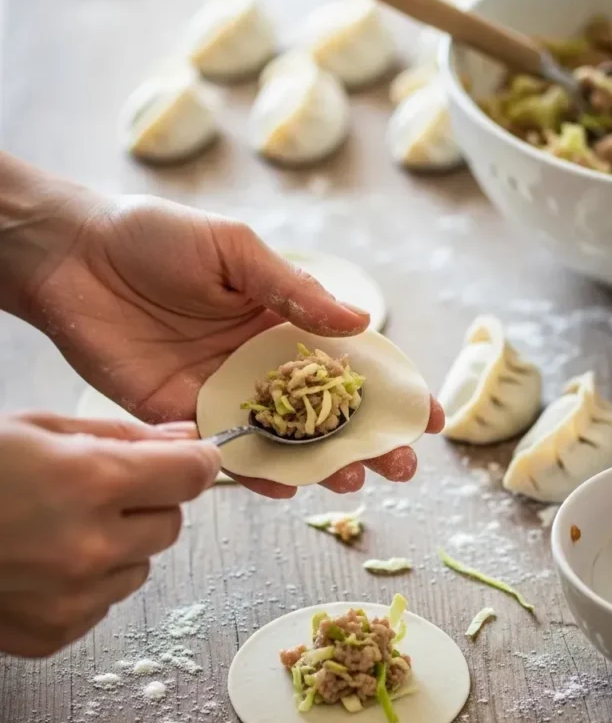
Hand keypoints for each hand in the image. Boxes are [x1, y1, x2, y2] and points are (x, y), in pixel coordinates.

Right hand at [0, 413, 218, 656]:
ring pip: (140, 567)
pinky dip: (88, 582)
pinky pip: (104, 602)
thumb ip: (121, 435)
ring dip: (119, 545)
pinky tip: (42, 561)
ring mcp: (74, 598)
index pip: (191, 475)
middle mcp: (91, 547)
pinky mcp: (55, 634)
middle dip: (149, 503)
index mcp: (91, 482)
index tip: (189, 458)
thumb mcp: (38, 429)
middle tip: (100, 489)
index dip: (194, 462)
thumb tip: (185, 436)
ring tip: (59, 526)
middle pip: (171, 524)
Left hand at [22, 190, 443, 498]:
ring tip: (350, 482)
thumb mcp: (234, 249)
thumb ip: (293, 290)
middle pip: (323, 412)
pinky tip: (284, 485)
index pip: (348, 360)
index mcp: (280, 318)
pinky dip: (254, 470)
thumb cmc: (155, 236)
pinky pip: (225, 448)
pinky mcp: (180, 414)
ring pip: (282, 439)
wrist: (73, 256)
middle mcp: (258, 361)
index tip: (427, 416)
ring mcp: (222, 391)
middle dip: (365, 440)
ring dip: (319, 463)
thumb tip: (360, 320)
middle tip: (397, 467)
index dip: (389, 389)